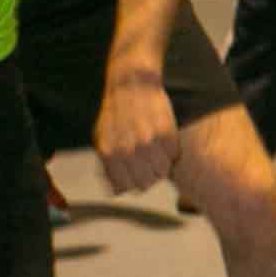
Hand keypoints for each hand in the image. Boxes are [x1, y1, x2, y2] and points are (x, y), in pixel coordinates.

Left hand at [93, 69, 180, 194]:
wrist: (131, 86)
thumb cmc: (114, 114)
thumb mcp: (101, 139)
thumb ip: (108, 167)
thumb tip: (118, 191)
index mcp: (110, 154)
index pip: (125, 187)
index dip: (131, 183)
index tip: (135, 175)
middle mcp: (129, 150)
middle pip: (146, 183)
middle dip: (147, 176)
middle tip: (148, 164)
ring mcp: (149, 142)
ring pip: (162, 172)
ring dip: (161, 166)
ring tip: (157, 153)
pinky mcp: (167, 132)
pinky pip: (174, 155)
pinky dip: (171, 152)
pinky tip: (164, 141)